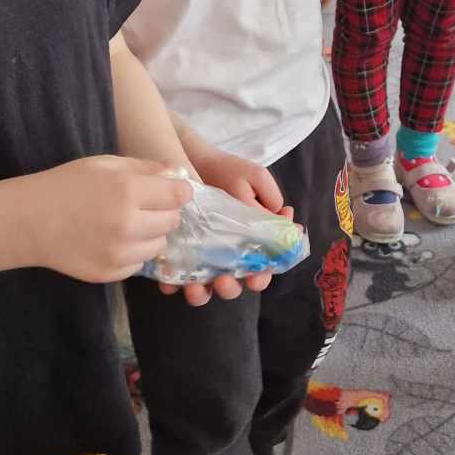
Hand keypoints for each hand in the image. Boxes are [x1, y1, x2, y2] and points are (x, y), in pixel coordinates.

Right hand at [29, 155, 192, 282]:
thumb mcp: (105, 164)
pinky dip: (133, 254)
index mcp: (128, 191)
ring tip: (127, 225)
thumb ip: (144, 168)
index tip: (170, 191)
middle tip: (144, 207)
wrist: (30, 221)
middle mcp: (128, 225)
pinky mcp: (110, 273)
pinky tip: (112, 240)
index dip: (178, 191)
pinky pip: (138, 264)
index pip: (178, 195)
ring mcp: (119, 254)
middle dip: (164, 213)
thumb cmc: (66, 185)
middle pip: (172, 222)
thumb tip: (177, 175)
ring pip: (159, 246)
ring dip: (151, 235)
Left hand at [164, 148, 289, 307]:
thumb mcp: (254, 181)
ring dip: (200, 294)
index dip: (260, 278)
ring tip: (194, 287)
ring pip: (203, 290)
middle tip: (223, 280)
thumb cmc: (229, 173)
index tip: (255, 277)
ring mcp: (201, 260)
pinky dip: (171, 284)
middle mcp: (226, 258)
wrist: (193, 161)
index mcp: (250, 245)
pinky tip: (168, 282)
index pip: (260, 271)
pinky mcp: (178, 256)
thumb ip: (270, 203)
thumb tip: (287, 218)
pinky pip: (173, 278)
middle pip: (232, 286)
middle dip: (229, 288)